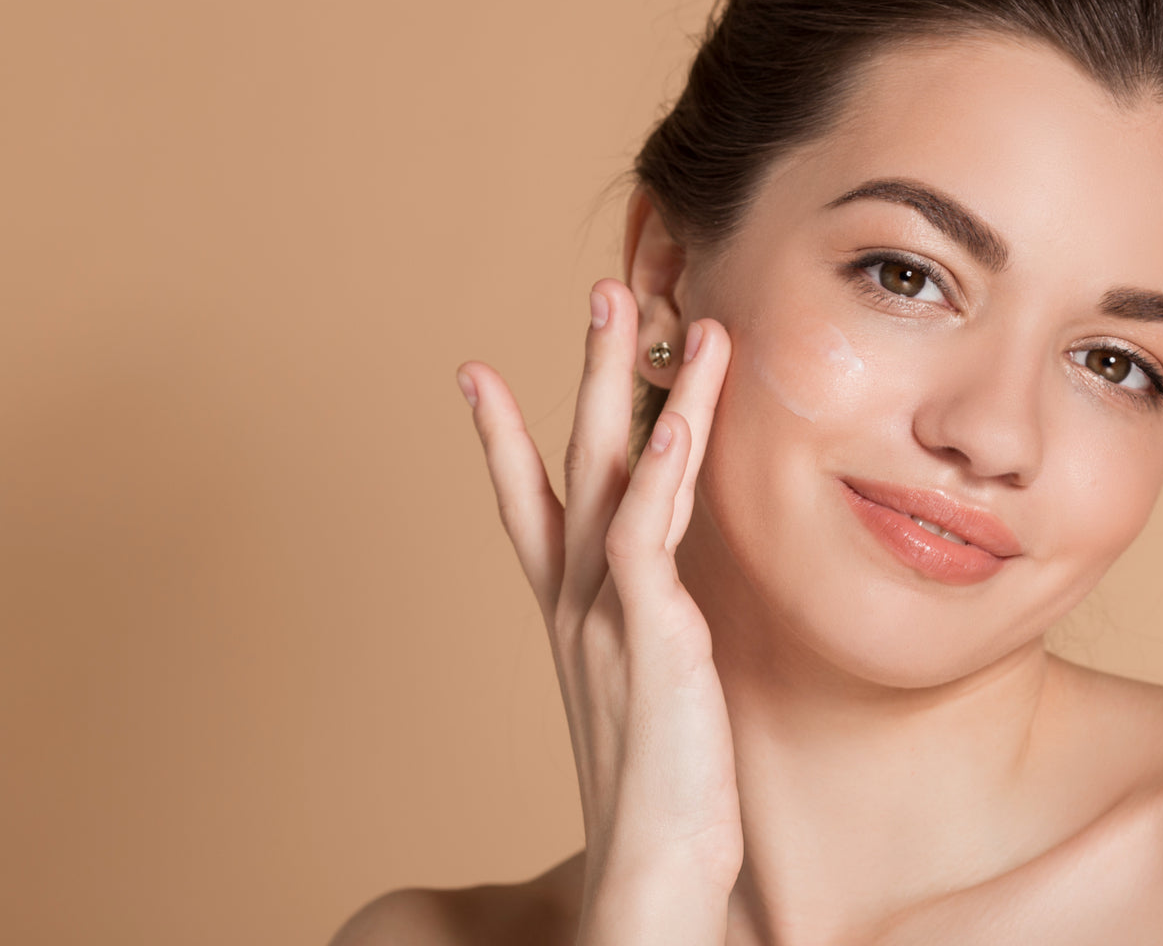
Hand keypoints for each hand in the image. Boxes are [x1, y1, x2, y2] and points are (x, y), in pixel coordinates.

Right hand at [455, 280, 739, 944]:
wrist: (652, 876)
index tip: (478, 373)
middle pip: (575, 463)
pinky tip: (679, 417)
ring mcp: (608, 618)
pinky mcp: (652, 639)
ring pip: (614, 475)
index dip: (506, 438)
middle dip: (588, 372)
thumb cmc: (664, 798)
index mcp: (576, 619)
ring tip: (646, 305)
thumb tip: (668, 617)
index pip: (534, 508)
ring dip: (630, 384)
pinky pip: (647, 537)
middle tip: (602, 290)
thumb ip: (650, 643)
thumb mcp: (650, 700)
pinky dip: (662, 472)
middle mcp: (580, 607)